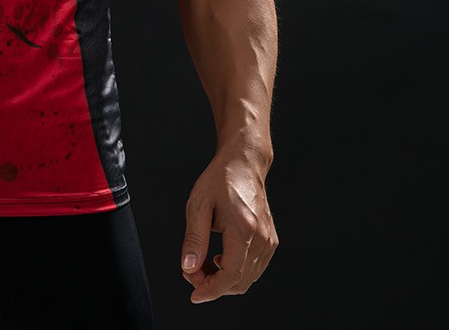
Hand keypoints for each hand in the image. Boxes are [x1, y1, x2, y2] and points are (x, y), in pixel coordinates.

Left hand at [180, 152, 277, 303]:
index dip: (211, 290)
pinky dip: (235, 272)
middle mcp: (262, 239)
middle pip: (239, 282)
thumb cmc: (220, 180)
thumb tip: (189, 267)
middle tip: (191, 272)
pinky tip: (219, 259)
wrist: (243, 164)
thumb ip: (194, 239)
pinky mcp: (270, 241)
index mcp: (244, 229)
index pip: (230, 275)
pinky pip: (254, 269)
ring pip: (247, 279)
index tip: (194, 294)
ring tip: (202, 264)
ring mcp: (269, 241)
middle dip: (213, 285)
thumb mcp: (198, 205)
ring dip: (223, 280)